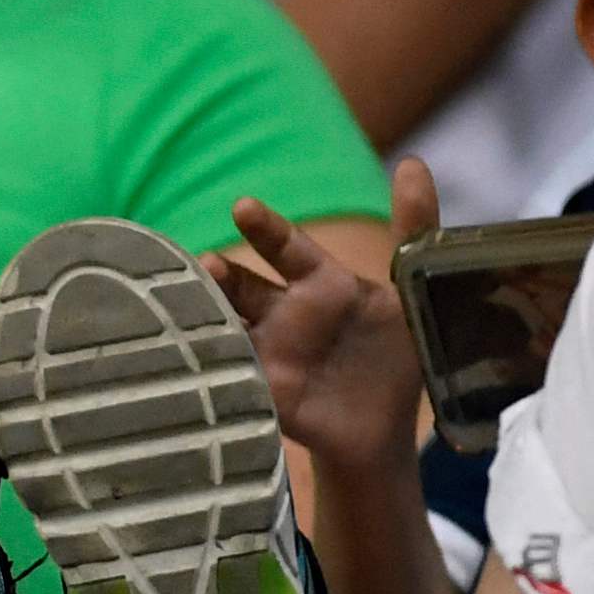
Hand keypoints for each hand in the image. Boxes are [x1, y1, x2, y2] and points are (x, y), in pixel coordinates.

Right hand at [207, 162, 440, 484]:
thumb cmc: (399, 354)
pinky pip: (225, 372)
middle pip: (241, 285)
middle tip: (207, 267)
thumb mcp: (413, 291)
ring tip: (185, 311)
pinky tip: (179, 356)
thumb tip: (413, 163)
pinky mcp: (257, 390)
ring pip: (223, 324)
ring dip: (201, 316)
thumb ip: (414, 231)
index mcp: (321, 283)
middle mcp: (285, 312)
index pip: (286, 247)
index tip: (241, 207)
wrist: (384, 430)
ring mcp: (266, 350)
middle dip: (220, 275)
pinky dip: (203, 364)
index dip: (264, 227)